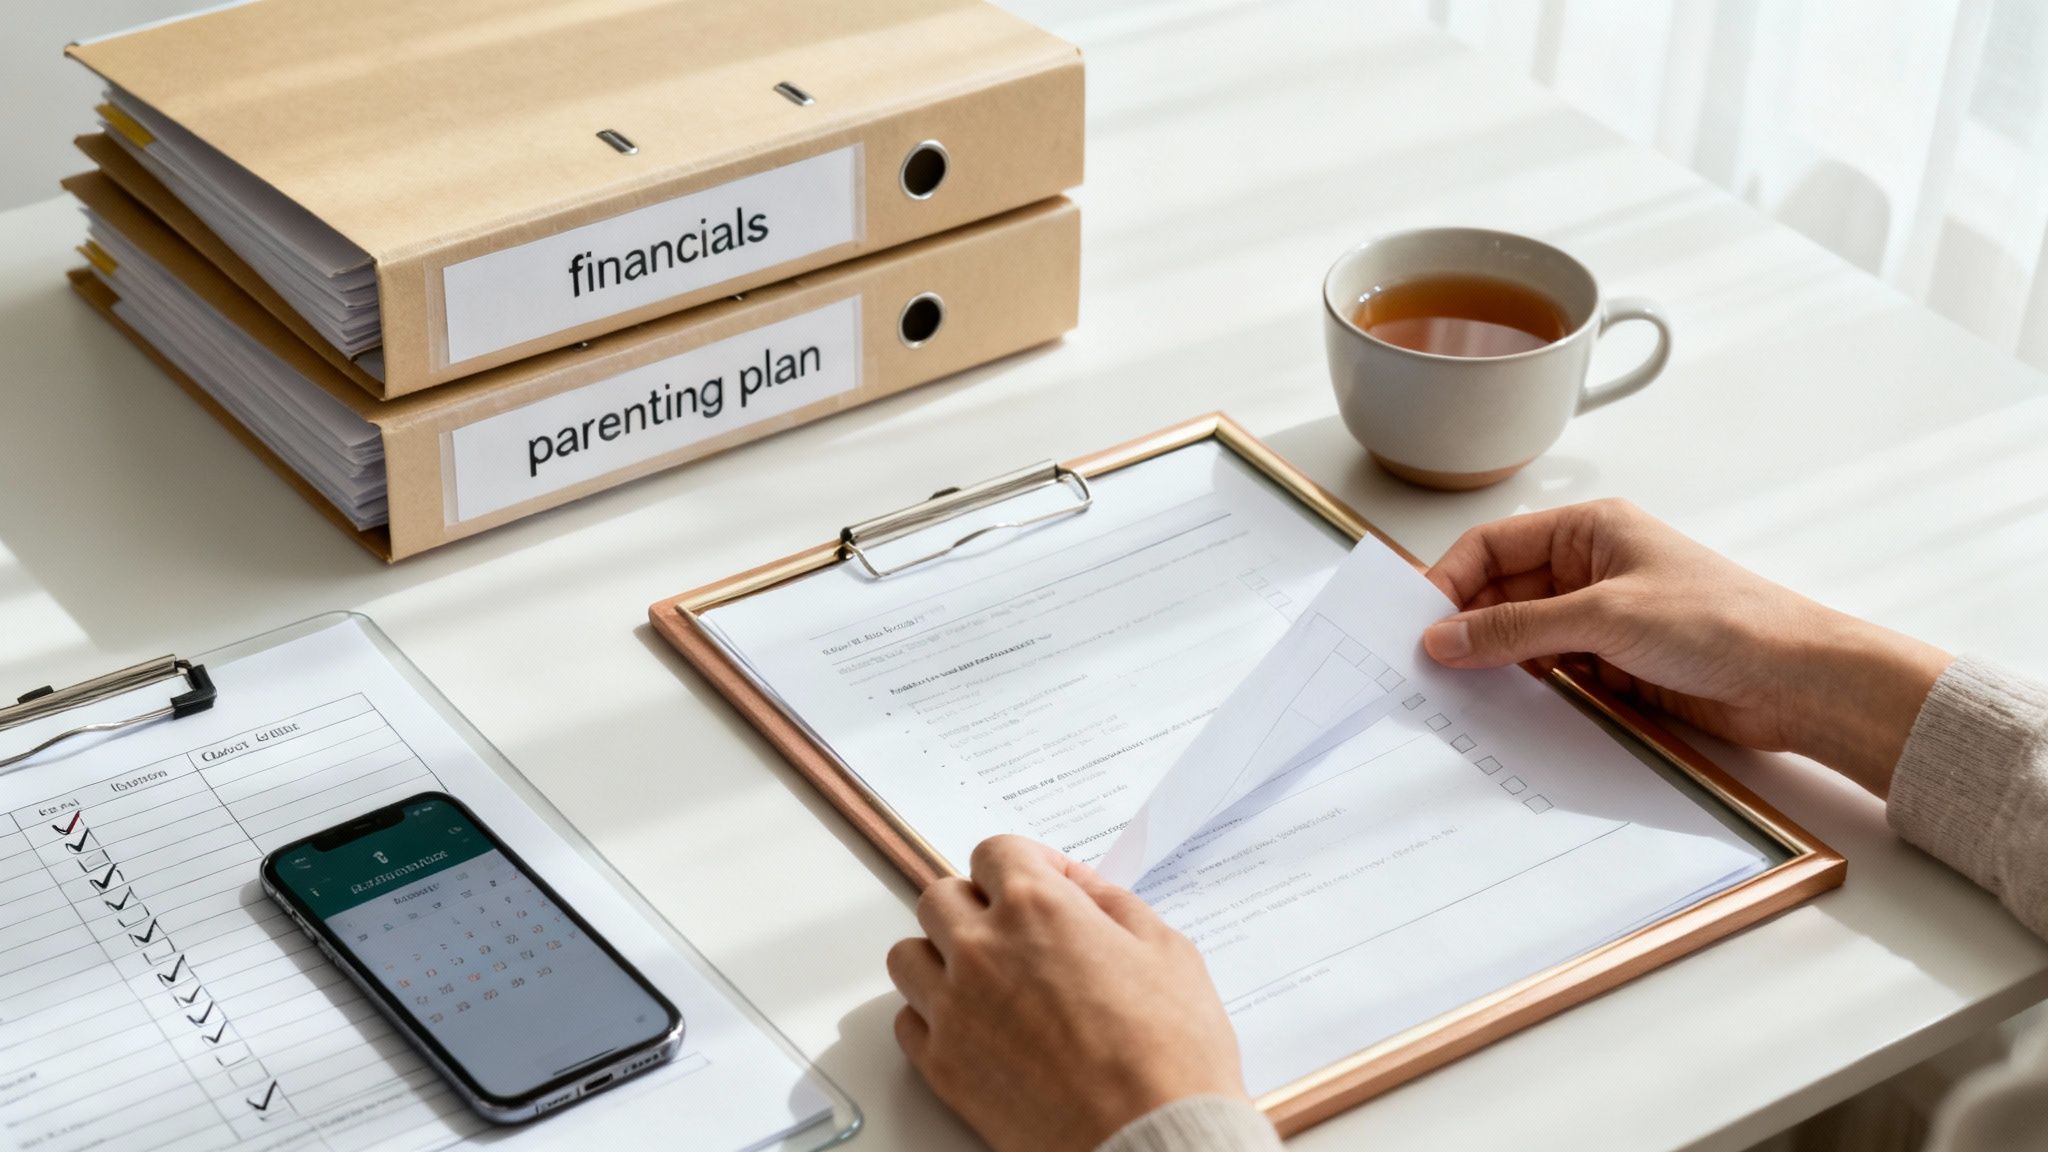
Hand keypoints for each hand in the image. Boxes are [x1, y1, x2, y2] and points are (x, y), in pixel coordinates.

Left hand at [887, 836, 1247, 1151]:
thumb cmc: (1169, 1056)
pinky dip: (932, 1017)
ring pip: (909, 954)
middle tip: (1012, 932)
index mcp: (1038, 908)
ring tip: (983, 978)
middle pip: (941, 896)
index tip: (1042, 884)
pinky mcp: (941, 1065)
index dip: (1024, 865)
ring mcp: (953, 1007)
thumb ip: (1112, 903)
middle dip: (976, 905)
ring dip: (941, 956)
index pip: (995, 852)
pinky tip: (973, 1026)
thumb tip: (1079, 888)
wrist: (1150, 1139)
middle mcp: (983, 949)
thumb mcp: (1166, 950)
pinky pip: (907, 1020)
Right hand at [1421, 499, 1951, 794]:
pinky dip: (1525, 690)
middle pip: (1501, 594)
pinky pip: (1549, 674)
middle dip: (1466, 627)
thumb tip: (1444, 637)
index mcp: (1590, 530)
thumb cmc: (1723, 622)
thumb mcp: (1603, 617)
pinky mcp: (1615, 666)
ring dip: (1494, 663)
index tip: (1417, 623)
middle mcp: (1591, 569)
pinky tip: (1505, 708)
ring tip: (1459, 692)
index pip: (1493, 546)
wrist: (1795, 682)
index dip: (1449, 581)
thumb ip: (1516, 630)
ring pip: (1521, 638)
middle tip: (1427, 665)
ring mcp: (1602, 620)